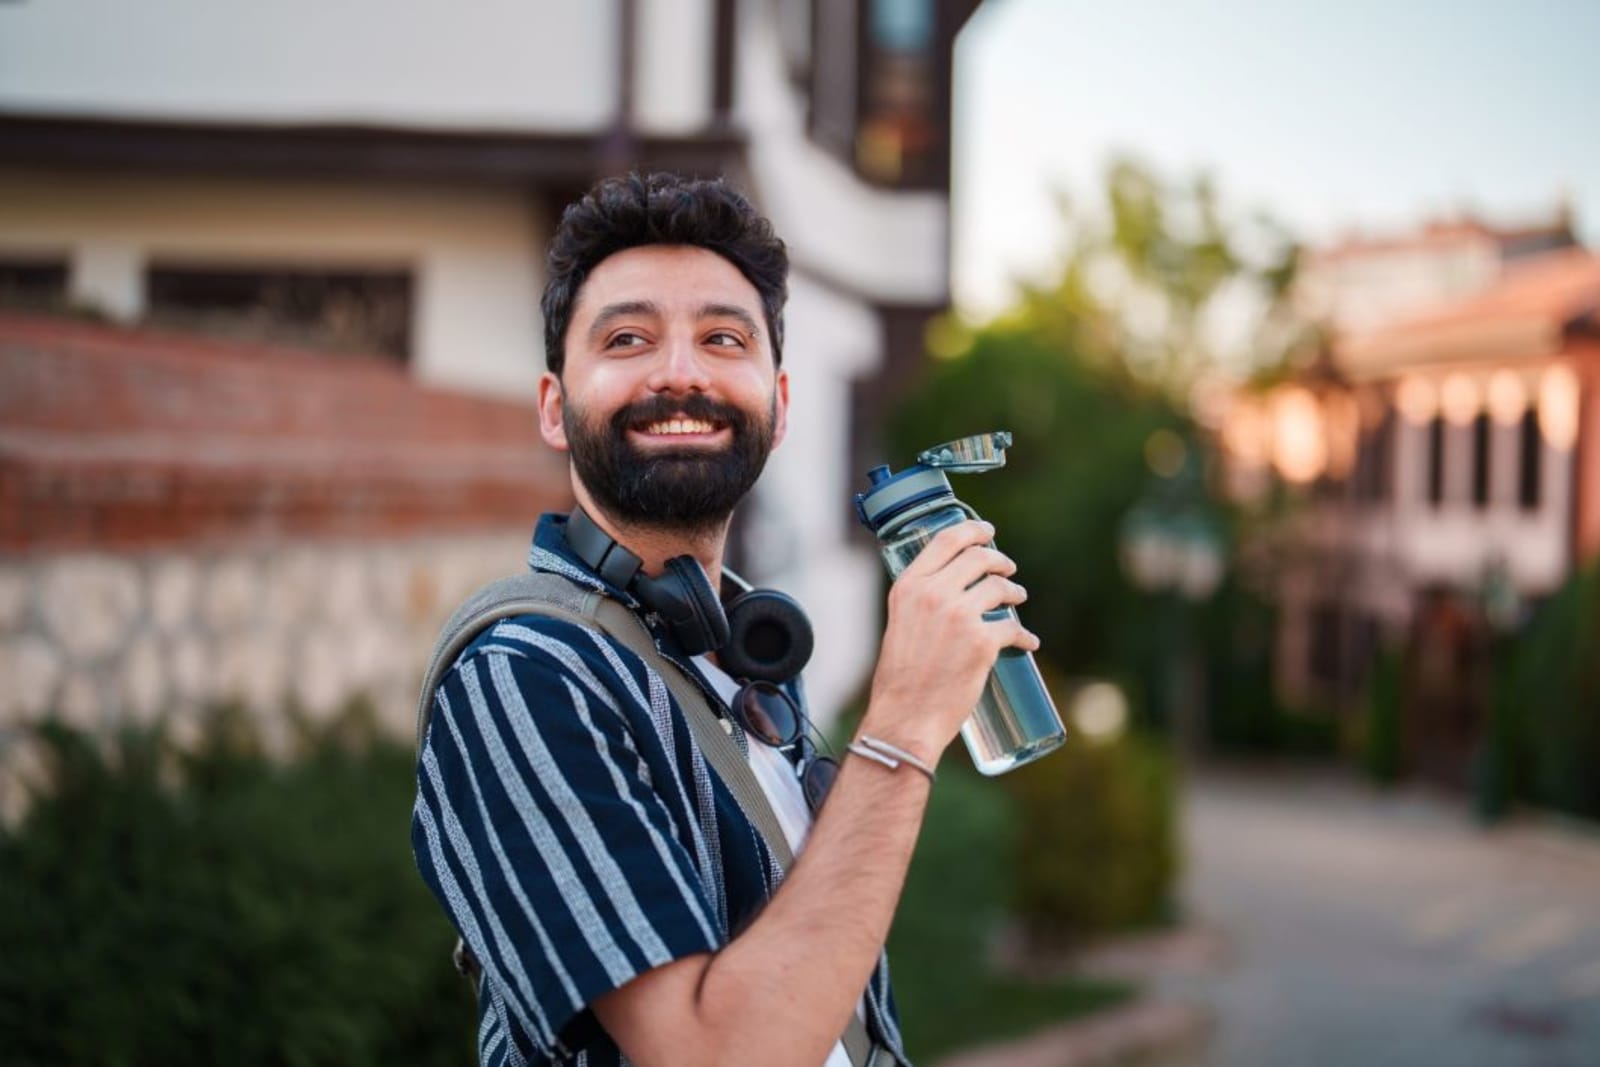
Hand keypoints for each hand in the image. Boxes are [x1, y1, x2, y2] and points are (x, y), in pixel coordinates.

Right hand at [861, 520, 1038, 764]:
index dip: (971, 530)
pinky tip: (1028, 643)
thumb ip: (920, 602)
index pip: (945, 541)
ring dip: (1014, 592)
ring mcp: (960, 617)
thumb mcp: (899, 624)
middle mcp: (933, 595)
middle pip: (978, 558)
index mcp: (908, 587)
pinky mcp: (982, 643)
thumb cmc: (900, 678)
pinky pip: (1013, 629)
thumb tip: (950, 590)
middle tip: (1007, 568)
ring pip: (1000, 588)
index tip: (986, 531)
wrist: (905, 717)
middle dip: (999, 560)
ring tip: (1017, 598)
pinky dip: (1024, 636)